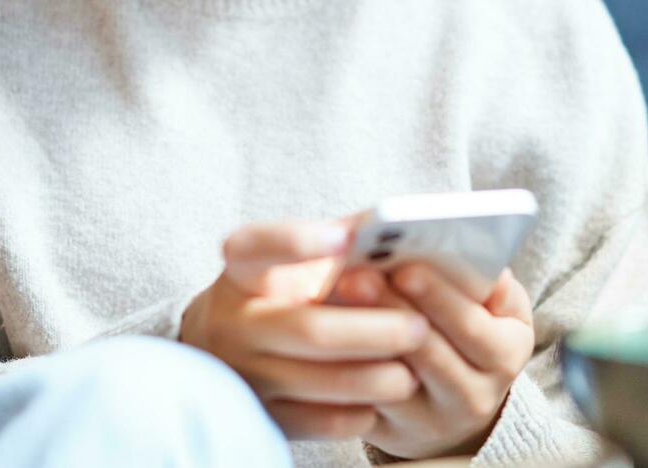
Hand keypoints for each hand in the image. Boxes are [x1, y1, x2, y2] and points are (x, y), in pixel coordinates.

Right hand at [178, 217, 431, 441]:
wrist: (228, 347)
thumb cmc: (283, 292)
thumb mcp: (297, 259)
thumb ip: (340, 237)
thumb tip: (396, 225)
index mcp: (241, 273)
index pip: (255, 247)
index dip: (297, 241)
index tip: (345, 238)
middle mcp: (233, 323)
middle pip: (309, 328)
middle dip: (373, 331)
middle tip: (419, 328)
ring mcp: (243, 375)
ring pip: (320, 381)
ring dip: (376, 377)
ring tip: (413, 371)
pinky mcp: (262, 417)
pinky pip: (319, 422)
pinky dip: (358, 413)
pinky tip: (382, 397)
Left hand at [330, 262, 534, 460]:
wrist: (455, 398)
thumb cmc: (472, 330)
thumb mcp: (493, 303)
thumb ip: (482, 275)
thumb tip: (461, 242)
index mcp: (506, 354)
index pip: (472, 326)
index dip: (439, 296)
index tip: (406, 268)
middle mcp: (475, 396)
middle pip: (427, 352)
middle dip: (390, 309)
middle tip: (357, 275)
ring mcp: (430, 420)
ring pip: (390, 378)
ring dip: (360, 336)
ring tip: (334, 295)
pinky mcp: (390, 432)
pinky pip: (361, 402)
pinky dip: (340, 364)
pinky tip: (322, 332)